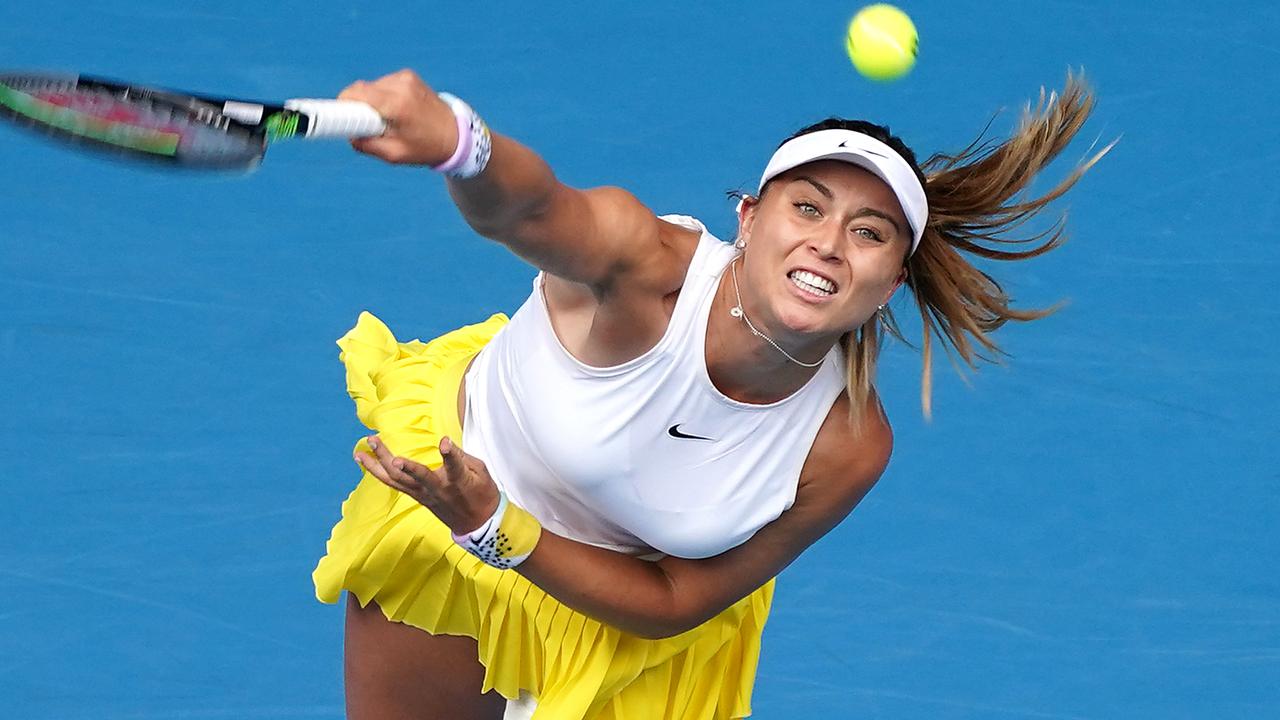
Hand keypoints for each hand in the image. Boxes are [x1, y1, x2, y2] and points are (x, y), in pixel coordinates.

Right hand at [338, 68, 458, 165]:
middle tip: (366, 126)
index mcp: (397, 105)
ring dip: (370, 103)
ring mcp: (405, 77)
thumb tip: (347, 134)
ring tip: (388, 120)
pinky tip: (396, 111)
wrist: (455, 134)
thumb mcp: (394, 155)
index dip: (339, 105)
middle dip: (355, 108)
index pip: (355, 95)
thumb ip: (367, 145)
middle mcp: (400, 86)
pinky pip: (382, 85)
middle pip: (359, 90)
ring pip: (369, 87)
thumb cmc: (426, 148)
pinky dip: (382, 97)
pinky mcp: (407, 75)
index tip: (328, 116)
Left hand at [355, 434, 500, 535]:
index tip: (444, 443)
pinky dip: (380, 475)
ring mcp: (425, 495)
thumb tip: (446, 445)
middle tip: (374, 440)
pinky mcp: (418, 498)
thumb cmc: (483, 495)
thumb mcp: (482, 473)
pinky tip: (368, 464)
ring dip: (376, 466)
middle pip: (411, 474)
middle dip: (390, 458)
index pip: (454, 465)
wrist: (478, 524)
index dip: (450, 454)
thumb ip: (463, 457)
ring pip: (396, 481)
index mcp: (458, 481)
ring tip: (360, 452)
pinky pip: (396, 486)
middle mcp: (437, 489)